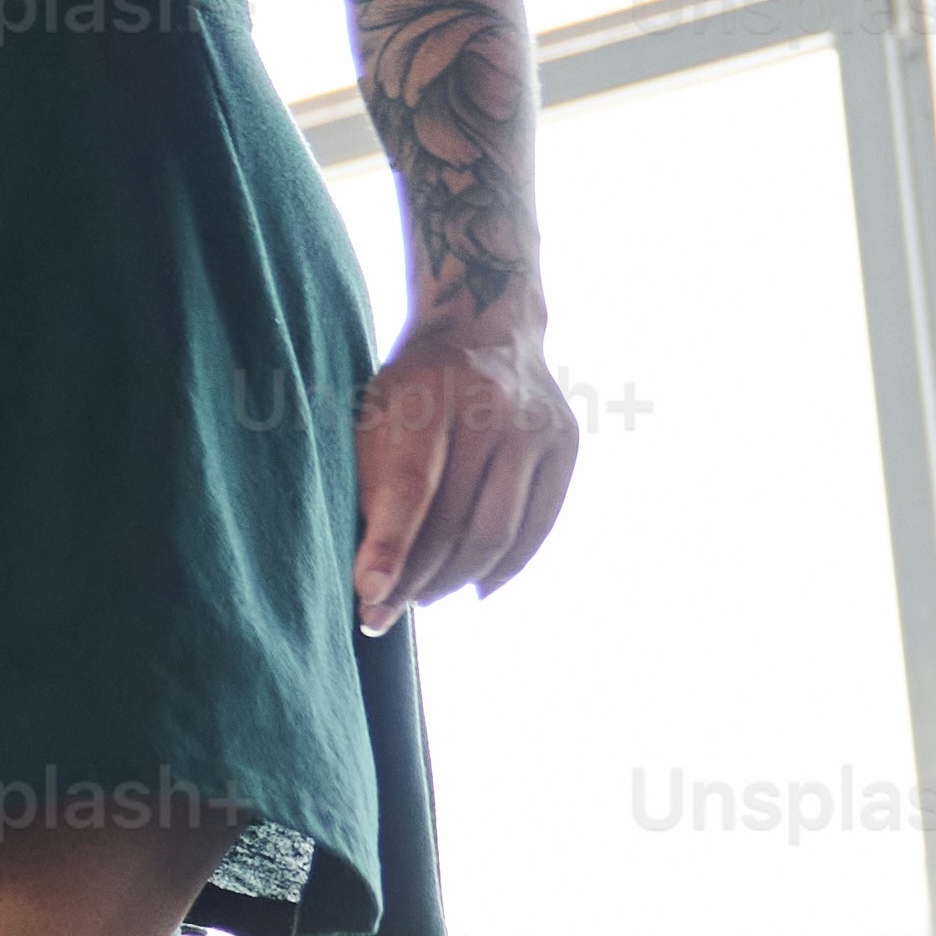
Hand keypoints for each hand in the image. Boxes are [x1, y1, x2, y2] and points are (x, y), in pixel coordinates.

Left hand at [348, 308, 577, 624]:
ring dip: (455, 580)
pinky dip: (506, 568)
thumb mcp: (376, 414)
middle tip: (383, 612)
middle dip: (415, 578)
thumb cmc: (414, 387)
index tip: (369, 595)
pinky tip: (475, 587)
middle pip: (455, 520)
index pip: (410, 485)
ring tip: (422, 599)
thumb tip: (371, 577)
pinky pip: (537, 526)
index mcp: (428, 392)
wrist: (485, 324)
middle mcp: (490, 408)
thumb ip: (372, 484)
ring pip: (497, 533)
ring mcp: (536, 426)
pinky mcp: (566, 443)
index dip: (389, 545)